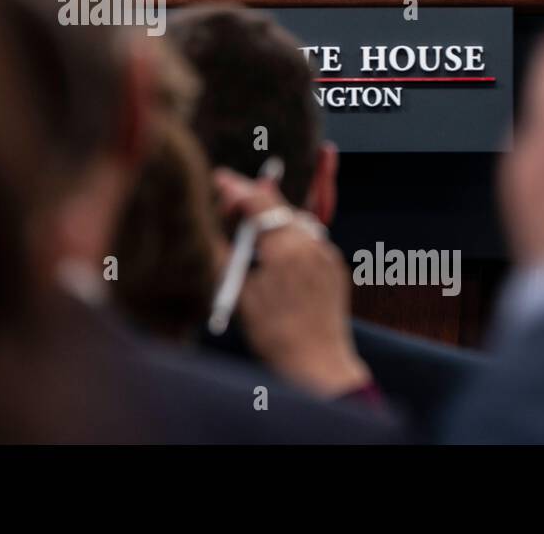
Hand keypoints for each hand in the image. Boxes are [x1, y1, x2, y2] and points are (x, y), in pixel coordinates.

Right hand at [213, 167, 370, 397]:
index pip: (259, 203)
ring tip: (248, 222)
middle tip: (229, 198)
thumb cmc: (275, 335)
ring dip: (272, 215)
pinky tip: (274, 246)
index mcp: (286, 249)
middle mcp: (312, 244)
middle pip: (279, 206)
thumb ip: (224, 256)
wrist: (318, 365)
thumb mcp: (240, 296)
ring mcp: (327, 255)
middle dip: (253, 198)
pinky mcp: (335, 267)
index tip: (218, 179)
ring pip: (295, 219)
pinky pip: (309, 238)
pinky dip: (289, 234)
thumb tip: (208, 228)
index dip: (236, 188)